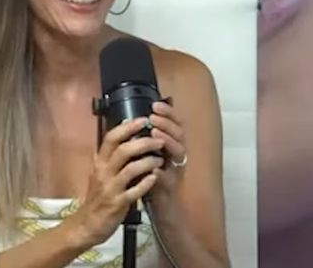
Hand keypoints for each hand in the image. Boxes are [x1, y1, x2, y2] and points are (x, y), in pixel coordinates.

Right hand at [69, 118, 165, 247]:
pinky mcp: (117, 204)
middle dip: (143, 142)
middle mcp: (103, 172)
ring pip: (130, 169)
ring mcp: (110, 188)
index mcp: (99, 162)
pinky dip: (146, 183)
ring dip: (148, 162)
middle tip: (159, 140)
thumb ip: (111, 157)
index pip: (111, 138)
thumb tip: (125, 135)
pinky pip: (134, 191)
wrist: (87, 224)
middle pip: (123, 150)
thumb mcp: (100, 173)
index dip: (127, 127)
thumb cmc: (97, 196)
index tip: (143, 119)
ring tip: (161, 159)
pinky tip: (155, 178)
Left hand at [147, 101, 186, 215]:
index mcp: (171, 147)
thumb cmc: (150, 181)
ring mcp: (176, 171)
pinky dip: (162, 172)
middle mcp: (177, 156)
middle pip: (180, 135)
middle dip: (167, 123)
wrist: (157, 209)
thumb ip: (145, 141)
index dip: (167, 113)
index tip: (155, 104)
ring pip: (179, 152)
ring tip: (155, 133)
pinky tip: (154, 166)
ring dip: (167, 141)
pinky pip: (169, 178)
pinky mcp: (171, 187)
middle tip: (153, 117)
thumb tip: (133, 123)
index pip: (174, 124)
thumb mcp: (147, 157)